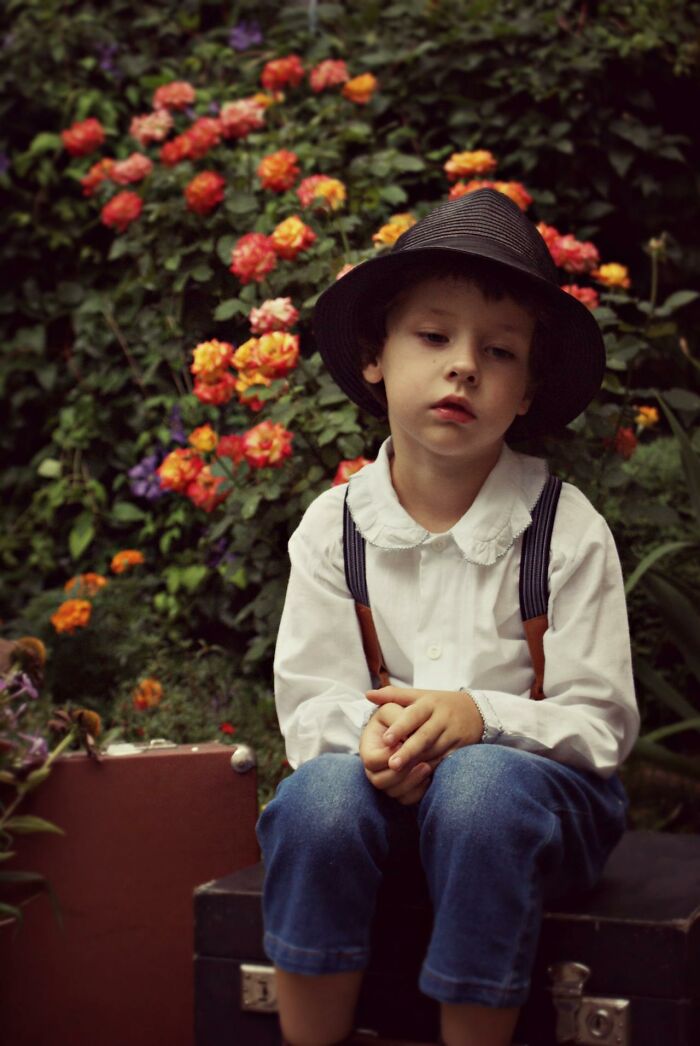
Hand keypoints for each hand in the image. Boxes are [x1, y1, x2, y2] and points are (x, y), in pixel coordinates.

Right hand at [359, 701, 436, 804]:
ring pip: (394, 793)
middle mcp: (373, 769)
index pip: (372, 760)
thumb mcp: (393, 710)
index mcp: (368, 749)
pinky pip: (407, 799)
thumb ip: (396, 718)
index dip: (388, 755)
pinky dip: (418, 791)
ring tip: (427, 766)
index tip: (404, 746)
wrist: (408, 727)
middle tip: (420, 760)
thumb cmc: (397, 716)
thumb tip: (397, 734)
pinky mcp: (401, 789)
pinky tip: (429, 777)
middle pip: (379, 781)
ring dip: (411, 782)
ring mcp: (386, 781)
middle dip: (401, 773)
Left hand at [365, 686, 483, 771]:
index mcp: (429, 703)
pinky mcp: (460, 747)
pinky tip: (418, 777)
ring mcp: (453, 733)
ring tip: (400, 775)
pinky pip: (444, 760)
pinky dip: (431, 769)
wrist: (477, 710)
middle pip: (424, 736)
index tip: (385, 740)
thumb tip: (368, 694)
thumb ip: (393, 695)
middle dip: (408, 751)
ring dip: (418, 763)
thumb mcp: (419, 694)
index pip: (413, 715)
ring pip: (434, 751)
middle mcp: (442, 718)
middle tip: (391, 765)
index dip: (400, 727)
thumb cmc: (439, 703)